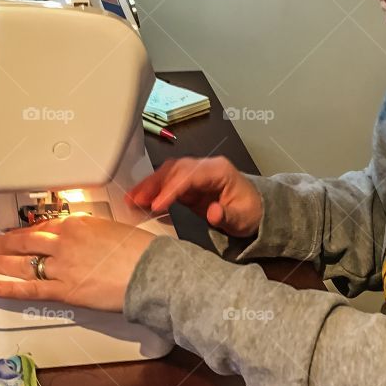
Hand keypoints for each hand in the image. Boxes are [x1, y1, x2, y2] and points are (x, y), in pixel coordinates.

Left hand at [0, 216, 156, 311]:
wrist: (151, 271)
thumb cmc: (141, 251)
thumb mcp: (112, 230)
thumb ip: (91, 234)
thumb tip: (83, 242)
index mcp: (77, 223)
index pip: (42, 226)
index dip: (23, 232)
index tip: (14, 234)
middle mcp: (63, 241)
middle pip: (25, 241)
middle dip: (3, 243)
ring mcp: (61, 266)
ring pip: (22, 263)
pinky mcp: (65, 290)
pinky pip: (30, 288)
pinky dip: (8, 288)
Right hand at [126, 156, 262, 237]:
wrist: (255, 211)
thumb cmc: (250, 212)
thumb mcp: (243, 218)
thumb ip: (227, 215)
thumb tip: (213, 212)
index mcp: (219, 170)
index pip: (190, 175)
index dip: (172, 188)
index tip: (156, 204)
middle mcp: (204, 167)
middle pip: (174, 169)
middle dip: (153, 184)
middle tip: (135, 200)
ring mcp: (195, 174)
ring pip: (167, 173)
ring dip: (148, 185)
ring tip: (130, 200)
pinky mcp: (187, 185)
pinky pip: (167, 183)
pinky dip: (152, 190)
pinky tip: (138, 200)